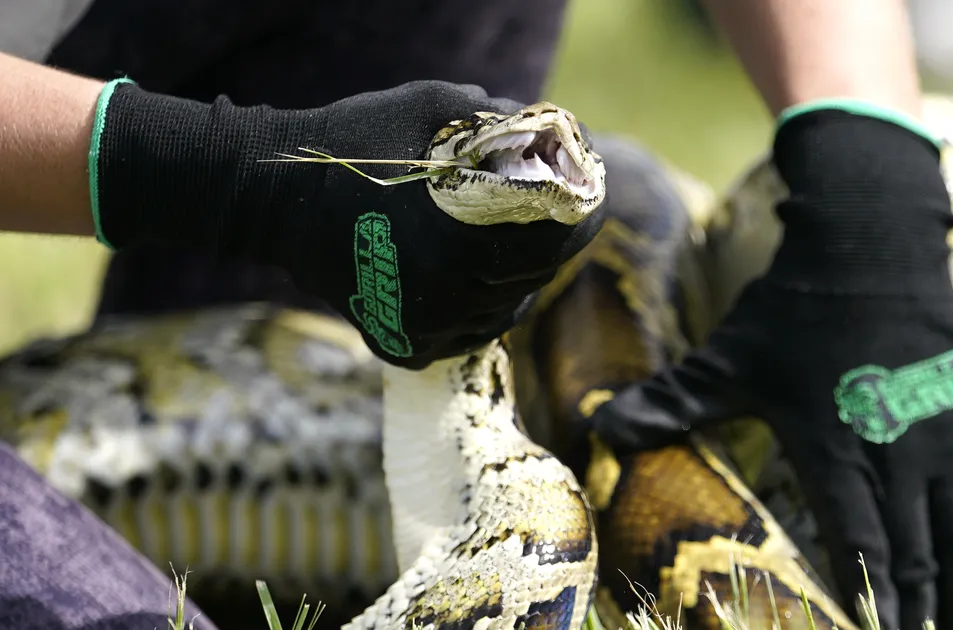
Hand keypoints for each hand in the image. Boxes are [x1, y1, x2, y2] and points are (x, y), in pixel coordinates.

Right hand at [88, 80, 603, 367]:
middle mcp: (447, 294)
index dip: (582, 221)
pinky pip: (463, 336)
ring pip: (502, 312)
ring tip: (511, 250)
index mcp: (462, 238)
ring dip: (517, 282)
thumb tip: (541, 129)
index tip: (587, 202)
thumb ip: (492, 118)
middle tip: (554, 222)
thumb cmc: (350, 143)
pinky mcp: (399, 343)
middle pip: (533, 279)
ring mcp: (422, 326)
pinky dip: (478, 312)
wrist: (269, 198)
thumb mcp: (428, 107)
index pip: (554, 244)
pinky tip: (475, 283)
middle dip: (550, 248)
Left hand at [588, 106, 952, 628]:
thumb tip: (598, 429)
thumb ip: (670, 403)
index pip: (856, 540)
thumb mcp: (726, 360)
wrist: (868, 245)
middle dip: (918, 609)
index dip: (869, 598)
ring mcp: (949, 435)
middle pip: (916, 553)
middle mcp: (898, 447)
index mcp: (831, 443)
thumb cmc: (791, 310)